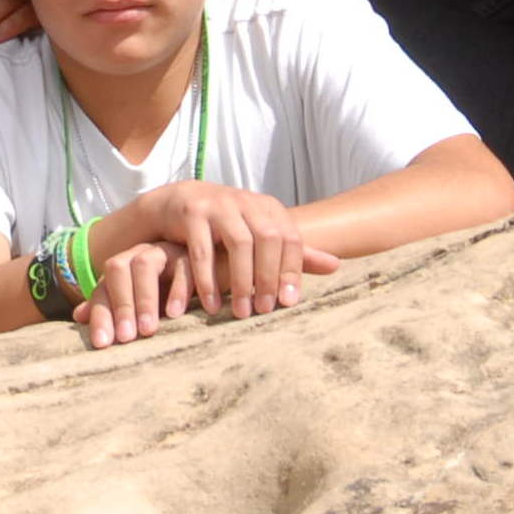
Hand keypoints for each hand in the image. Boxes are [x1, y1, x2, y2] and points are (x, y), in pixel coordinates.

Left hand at [75, 240, 191, 349]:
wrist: (212, 275)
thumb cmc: (173, 294)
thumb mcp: (142, 306)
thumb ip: (112, 308)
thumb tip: (78, 316)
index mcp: (123, 269)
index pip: (103, 288)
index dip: (101, 315)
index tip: (103, 344)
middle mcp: (139, 255)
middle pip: (118, 269)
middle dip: (120, 305)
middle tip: (126, 338)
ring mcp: (165, 251)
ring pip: (144, 264)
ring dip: (144, 298)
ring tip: (149, 330)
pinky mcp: (192, 254)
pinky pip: (182, 266)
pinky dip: (179, 290)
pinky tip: (176, 314)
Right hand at [128, 181, 339, 321]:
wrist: (177, 202)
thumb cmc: (225, 226)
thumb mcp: (259, 234)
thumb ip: (294, 252)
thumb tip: (337, 266)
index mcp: (267, 207)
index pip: (290, 238)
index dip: (292, 270)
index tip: (289, 303)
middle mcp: (246, 201)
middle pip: (268, 238)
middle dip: (268, 277)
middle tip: (265, 310)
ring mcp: (218, 204)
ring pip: (238, 243)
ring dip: (240, 281)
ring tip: (240, 312)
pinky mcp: (192, 213)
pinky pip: (202, 249)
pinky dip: (208, 279)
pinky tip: (211, 304)